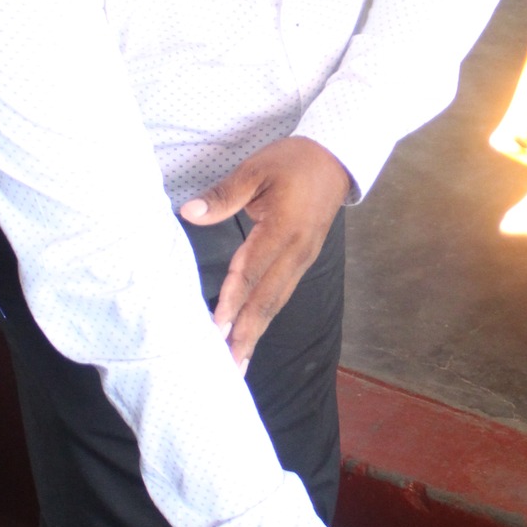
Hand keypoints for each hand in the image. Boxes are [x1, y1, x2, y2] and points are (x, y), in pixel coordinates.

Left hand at [179, 136, 350, 368]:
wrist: (337, 159)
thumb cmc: (294, 161)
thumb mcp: (256, 169)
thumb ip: (224, 195)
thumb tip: (189, 213)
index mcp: (283, 231)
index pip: (251, 272)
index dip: (233, 302)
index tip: (216, 329)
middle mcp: (295, 253)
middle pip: (267, 301)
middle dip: (246, 335)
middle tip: (229, 368)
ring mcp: (302, 260)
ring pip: (275, 303)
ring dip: (255, 334)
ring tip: (238, 363)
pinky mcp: (303, 261)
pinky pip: (281, 294)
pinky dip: (264, 318)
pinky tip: (251, 333)